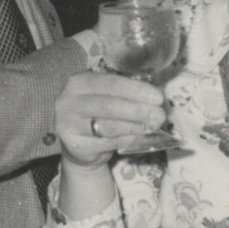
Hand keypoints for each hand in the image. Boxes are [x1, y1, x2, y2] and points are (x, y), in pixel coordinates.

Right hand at [53, 71, 167, 167]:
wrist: (76, 142)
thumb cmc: (96, 112)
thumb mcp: (104, 95)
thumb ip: (124, 93)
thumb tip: (154, 97)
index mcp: (79, 82)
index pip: (110, 83)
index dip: (135, 90)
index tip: (157, 97)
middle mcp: (69, 101)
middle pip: (109, 106)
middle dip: (138, 110)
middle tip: (160, 115)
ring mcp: (69, 124)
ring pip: (108, 126)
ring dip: (135, 126)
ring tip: (153, 125)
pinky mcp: (75, 145)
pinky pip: (108, 142)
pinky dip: (127, 138)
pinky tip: (138, 135)